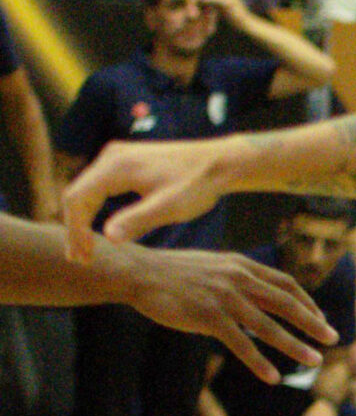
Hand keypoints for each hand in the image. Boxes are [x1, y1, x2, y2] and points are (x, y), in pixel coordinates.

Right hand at [62, 140, 236, 255]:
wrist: (219, 163)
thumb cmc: (198, 185)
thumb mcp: (169, 207)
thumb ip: (137, 220)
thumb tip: (108, 237)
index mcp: (115, 166)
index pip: (77, 198)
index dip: (75, 230)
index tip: (83, 256)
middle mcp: (111, 156)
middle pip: (77, 194)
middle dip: (76, 227)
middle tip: (80, 260)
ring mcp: (117, 156)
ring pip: (87, 190)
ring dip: (83, 219)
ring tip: (86, 250)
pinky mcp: (126, 161)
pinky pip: (100, 186)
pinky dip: (95, 208)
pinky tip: (99, 230)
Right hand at [118, 246, 333, 381]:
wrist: (139, 272)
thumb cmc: (175, 272)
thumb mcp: (214, 266)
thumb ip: (238, 277)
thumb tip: (259, 292)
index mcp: (242, 266)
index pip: (286, 284)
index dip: (307, 302)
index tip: (320, 317)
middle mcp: (238, 279)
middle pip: (287, 304)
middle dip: (313, 323)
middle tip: (333, 338)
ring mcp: (224, 298)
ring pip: (269, 327)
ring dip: (294, 346)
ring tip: (314, 361)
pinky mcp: (207, 317)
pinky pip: (240, 344)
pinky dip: (259, 362)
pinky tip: (272, 377)